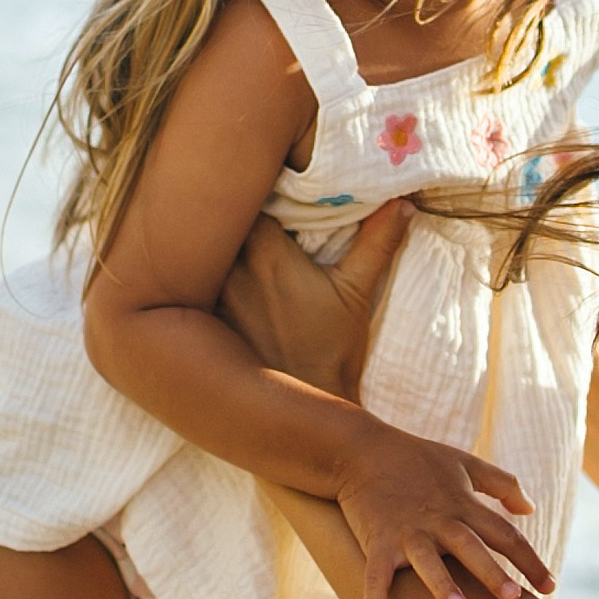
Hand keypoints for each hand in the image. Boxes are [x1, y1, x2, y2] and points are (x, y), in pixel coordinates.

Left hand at [219, 202, 411, 399]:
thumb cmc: (333, 348)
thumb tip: (405, 203)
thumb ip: (377, 242)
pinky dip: (201, 276)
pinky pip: (194, 285)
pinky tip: (211, 278)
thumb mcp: (357, 292)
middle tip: (247, 210)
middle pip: (221, 225)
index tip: (269, 193)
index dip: (256, 193)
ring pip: (203, 254)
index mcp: (269, 257)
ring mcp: (214, 298)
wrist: (304, 405)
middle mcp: (234, 272)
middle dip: (233, 216)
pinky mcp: (206, 322)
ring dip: (217, 245)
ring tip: (228, 242)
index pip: (248, 204)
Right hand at [334, 419, 552, 598]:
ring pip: (427, 561)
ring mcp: (407, 533)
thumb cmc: (418, 458)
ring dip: (442, 585)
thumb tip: (530, 509)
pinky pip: (376, 578)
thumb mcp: (465, 463)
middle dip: (492, 573)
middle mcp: (439, 521)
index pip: (504, 535)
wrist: (362, 451)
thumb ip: (502, 484)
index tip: (550, 586)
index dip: (529, 560)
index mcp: (463, 505)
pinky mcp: (376, 542)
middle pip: (471, 547)